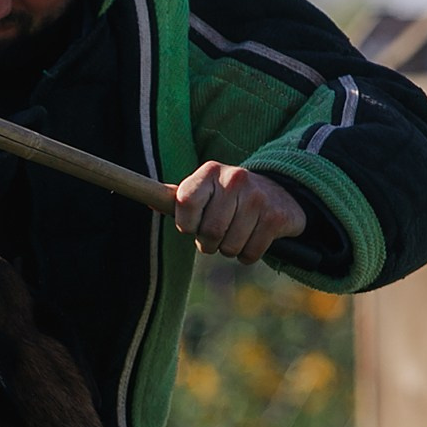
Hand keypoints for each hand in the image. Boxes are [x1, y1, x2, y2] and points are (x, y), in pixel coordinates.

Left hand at [171, 162, 305, 262]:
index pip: (185, 203)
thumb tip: (149, 201)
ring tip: (235, 233)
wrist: (277, 193)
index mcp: (210, 172)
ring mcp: (258, 197)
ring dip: (229, 250)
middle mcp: (235, 178)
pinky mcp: (275, 217)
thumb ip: (177, 198)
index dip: (186, 223)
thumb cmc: (227, 198)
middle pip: (209, 232)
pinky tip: (251, 238)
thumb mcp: (203, 191)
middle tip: (216, 234)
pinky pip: (250, 254)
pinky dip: (247, 255)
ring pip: (229, 247)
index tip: (192, 225)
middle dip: (208, 243)